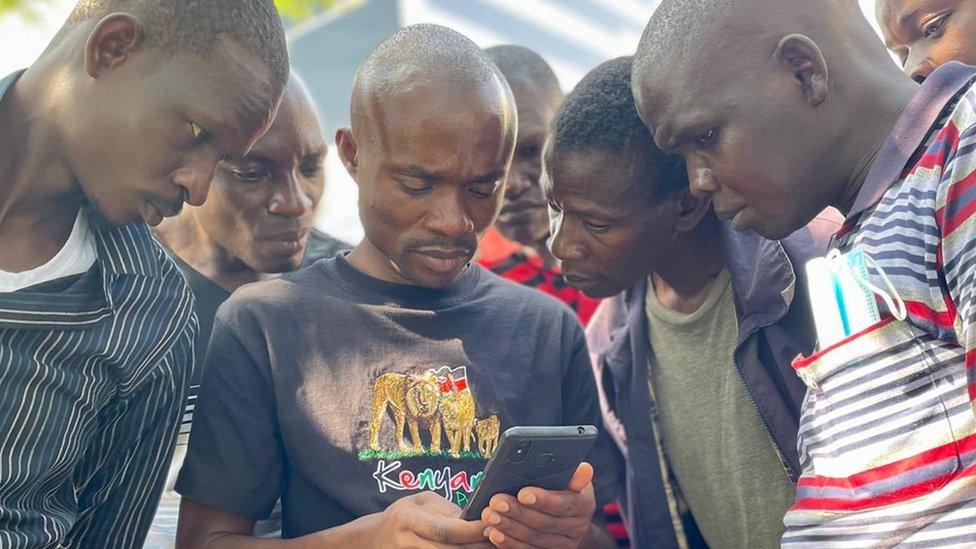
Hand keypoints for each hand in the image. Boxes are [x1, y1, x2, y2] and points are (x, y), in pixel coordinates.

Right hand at [369, 492, 491, 548]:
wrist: (372, 539)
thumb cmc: (402, 515)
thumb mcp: (420, 502)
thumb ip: (446, 509)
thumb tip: (476, 517)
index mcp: (408, 518)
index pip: (446, 529)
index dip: (472, 530)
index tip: (492, 525)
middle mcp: (406, 542)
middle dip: (477, 546)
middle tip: (499, 539)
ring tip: (490, 547)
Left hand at [481, 462, 596, 547]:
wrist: (567, 514)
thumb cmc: (564, 487)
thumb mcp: (569, 476)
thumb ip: (572, 474)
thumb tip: (584, 469)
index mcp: (584, 504)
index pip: (565, 504)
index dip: (544, 499)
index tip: (523, 493)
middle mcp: (577, 527)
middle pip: (546, 523)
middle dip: (518, 512)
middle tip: (497, 503)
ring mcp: (563, 544)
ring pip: (535, 539)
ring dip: (510, 528)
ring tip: (490, 516)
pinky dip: (509, 543)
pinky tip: (494, 533)